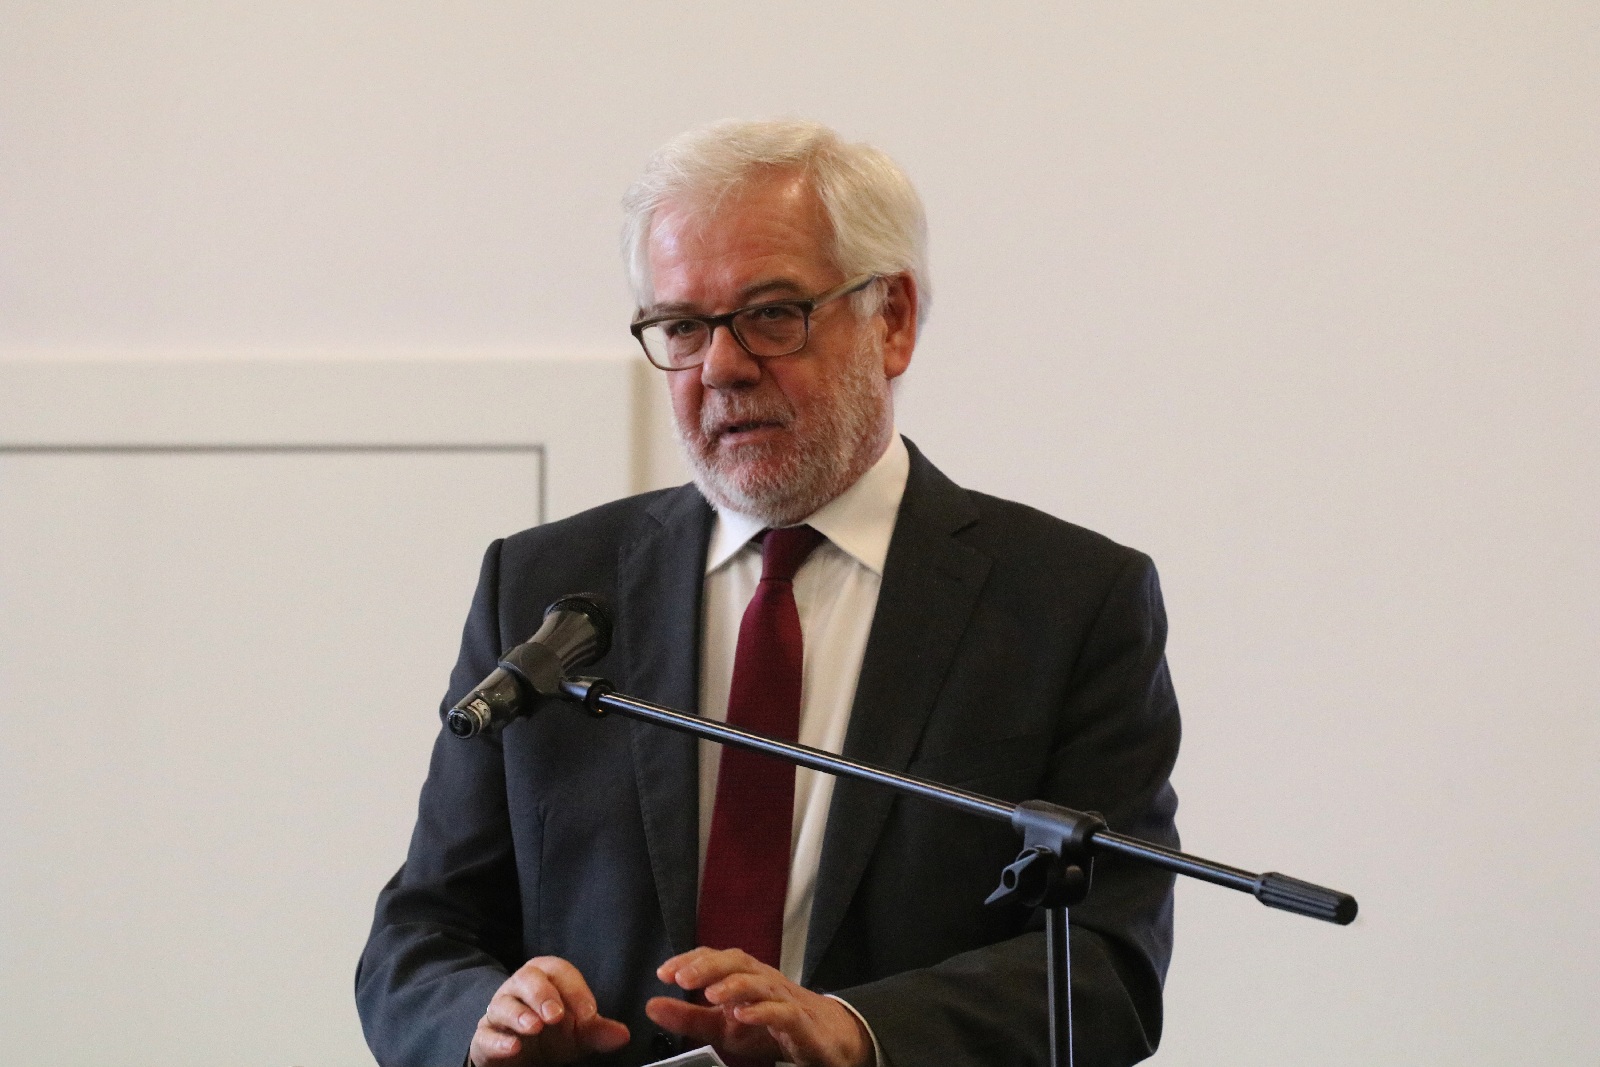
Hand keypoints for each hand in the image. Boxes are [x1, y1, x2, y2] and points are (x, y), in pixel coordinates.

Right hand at [470, 956, 630, 1065]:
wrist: (522, 1059)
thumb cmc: (552, 1036)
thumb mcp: (578, 1034)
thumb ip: (598, 1031)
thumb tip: (623, 1035)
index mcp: (546, 978)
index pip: (560, 972)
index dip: (575, 990)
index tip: (589, 1013)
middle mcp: (520, 989)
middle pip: (527, 979)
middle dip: (542, 994)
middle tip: (555, 1015)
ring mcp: (499, 1012)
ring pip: (503, 1004)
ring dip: (519, 1015)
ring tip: (534, 1026)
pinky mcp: (484, 1037)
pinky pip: (486, 1034)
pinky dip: (498, 1040)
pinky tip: (513, 1047)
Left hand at [646, 948, 870, 1066]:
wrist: (825, 1038)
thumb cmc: (771, 1028)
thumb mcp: (723, 1027)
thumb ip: (688, 1018)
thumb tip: (652, 1006)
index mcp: (743, 977)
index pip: (715, 959)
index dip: (689, 961)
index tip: (663, 973)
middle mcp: (763, 981)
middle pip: (737, 963)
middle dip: (708, 966)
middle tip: (682, 978)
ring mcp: (783, 1000)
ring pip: (760, 983)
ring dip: (734, 986)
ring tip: (710, 994)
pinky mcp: (800, 1022)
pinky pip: (783, 1012)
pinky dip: (763, 1012)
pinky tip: (744, 1015)